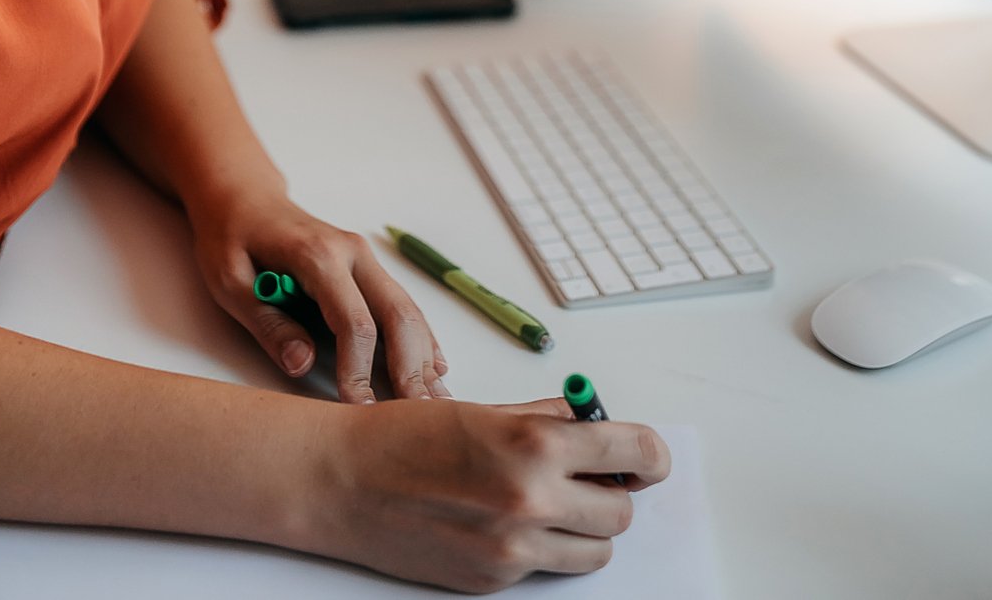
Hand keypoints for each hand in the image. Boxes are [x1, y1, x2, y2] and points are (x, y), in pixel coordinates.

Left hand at [187, 189, 450, 402]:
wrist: (245, 199)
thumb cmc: (231, 239)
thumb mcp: (229, 281)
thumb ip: (267, 323)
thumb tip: (302, 365)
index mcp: (318, 255)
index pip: (354, 321)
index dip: (360, 369)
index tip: (359, 409)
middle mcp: (353, 253)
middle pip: (397, 315)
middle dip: (411, 369)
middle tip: (418, 416)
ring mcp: (366, 260)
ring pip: (408, 311)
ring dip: (424, 358)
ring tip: (438, 403)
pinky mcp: (368, 269)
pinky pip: (403, 305)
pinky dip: (422, 339)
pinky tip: (436, 369)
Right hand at [312, 396, 670, 592]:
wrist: (342, 482)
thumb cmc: (402, 438)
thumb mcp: (485, 410)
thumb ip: (545, 420)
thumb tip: (589, 426)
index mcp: (534, 445)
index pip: (635, 453)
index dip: (650, 456)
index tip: (646, 460)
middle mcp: (531, 501)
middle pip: (621, 513)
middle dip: (611, 495)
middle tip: (588, 480)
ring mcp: (513, 550)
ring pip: (595, 553)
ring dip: (584, 530)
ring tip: (549, 505)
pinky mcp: (494, 581)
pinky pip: (546, 569)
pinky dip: (539, 549)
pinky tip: (503, 523)